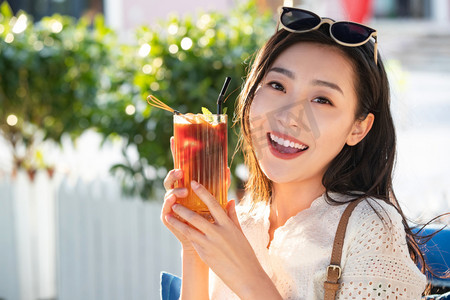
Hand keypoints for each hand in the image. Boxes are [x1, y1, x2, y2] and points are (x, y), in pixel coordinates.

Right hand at [161, 137, 230, 252]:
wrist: (206, 242)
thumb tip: (227, 169)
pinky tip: (174, 202)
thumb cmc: (211, 219)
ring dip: (175, 189)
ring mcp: (170, 203)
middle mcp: (177, 191)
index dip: (178, 152)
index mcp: (187, 185)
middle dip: (174, 173)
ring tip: (184, 192)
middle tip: (181, 172)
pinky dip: (170, 203)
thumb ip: (221, 185)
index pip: (182, 166)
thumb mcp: (216, 199)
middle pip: (172, 177)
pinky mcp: (167, 216)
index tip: (175, 138)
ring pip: (168, 191)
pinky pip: (166, 207)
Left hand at [166, 181, 278, 298]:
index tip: (193, 183)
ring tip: (169, 215)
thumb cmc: (244, 253)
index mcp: (228, 225)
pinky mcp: (204, 254)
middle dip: (183, 208)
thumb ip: (232, 216)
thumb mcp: (239, 232)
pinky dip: (185, 234)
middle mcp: (218, 233)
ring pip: (189, 229)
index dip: (202, 192)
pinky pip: (192, 241)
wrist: (246, 276)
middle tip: (174, 201)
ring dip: (177, 222)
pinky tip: (178, 230)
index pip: (213, 204)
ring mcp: (210, 244)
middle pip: (196, 217)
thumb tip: (230, 200)